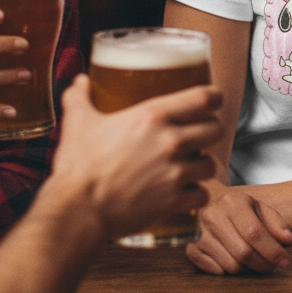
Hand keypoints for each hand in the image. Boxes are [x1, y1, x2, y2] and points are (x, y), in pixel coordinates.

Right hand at [52, 76, 222, 242]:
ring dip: (203, 165)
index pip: (204, 98)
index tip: (212, 100)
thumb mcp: (78, 122)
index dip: (213, 97)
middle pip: (215, 129)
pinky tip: (186, 193)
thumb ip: (80, 98)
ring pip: (211, 164)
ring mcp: (174, 173)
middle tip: (199, 134)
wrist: (76, 211)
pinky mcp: (173, 201)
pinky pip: (202, 195)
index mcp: (153, 116)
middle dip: (210, 131)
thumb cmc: (77, 166)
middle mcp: (171, 141)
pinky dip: (196, 195)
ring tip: (191, 166)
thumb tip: (79, 82)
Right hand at [186, 180, 291, 274]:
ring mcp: (200, 232)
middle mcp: (213, 215)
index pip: (254, 232)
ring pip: (229, 265)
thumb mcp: (260, 208)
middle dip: (262, 264)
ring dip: (247, 270)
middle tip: (272, 267)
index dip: (272, 250)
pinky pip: (211, 269)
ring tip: (255, 262)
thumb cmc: (239, 208)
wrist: (209, 201)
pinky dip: (225, 272)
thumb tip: (288, 241)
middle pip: (242, 252)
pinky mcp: (192, 246)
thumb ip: (276, 223)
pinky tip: (235, 263)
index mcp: (232, 201)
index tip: (285, 261)